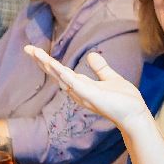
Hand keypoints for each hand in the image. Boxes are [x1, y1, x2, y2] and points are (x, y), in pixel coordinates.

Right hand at [23, 46, 150, 128]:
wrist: (136, 115)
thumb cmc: (124, 101)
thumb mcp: (110, 79)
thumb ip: (100, 68)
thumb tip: (91, 54)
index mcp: (82, 86)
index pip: (61, 72)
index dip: (48, 62)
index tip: (35, 50)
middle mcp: (78, 91)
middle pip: (56, 74)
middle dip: (41, 61)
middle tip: (27, 48)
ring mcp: (83, 94)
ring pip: (61, 77)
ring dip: (48, 65)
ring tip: (34, 52)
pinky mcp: (91, 96)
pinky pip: (74, 83)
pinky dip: (63, 74)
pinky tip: (53, 64)